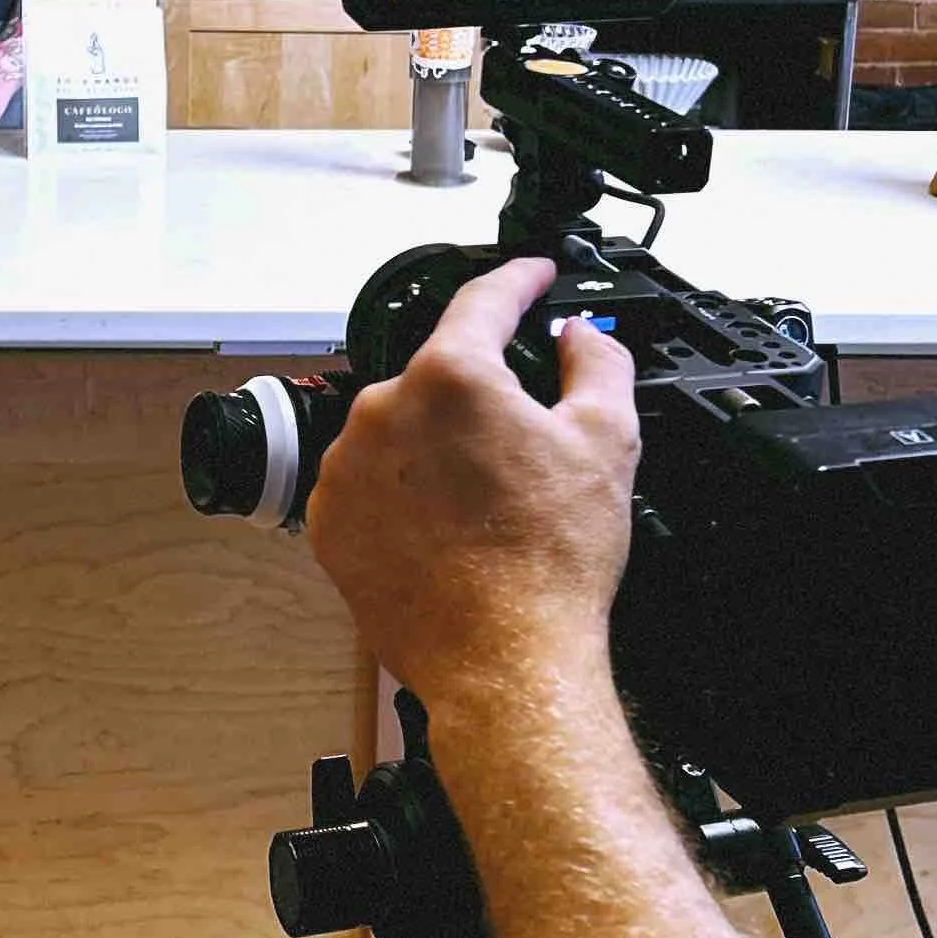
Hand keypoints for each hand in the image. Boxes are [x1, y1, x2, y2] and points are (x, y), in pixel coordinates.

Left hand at [304, 256, 640, 731]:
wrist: (505, 660)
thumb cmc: (547, 565)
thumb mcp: (607, 442)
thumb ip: (598, 364)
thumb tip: (582, 338)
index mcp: (449, 377)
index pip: (484, 301)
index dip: (518, 281)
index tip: (532, 276)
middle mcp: (382, 411)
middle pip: (441, 378)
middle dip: (482, 400)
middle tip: (528, 447)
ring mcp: (347, 468)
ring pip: (401, 433)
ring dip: (438, 452)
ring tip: (488, 508)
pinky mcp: (329, 521)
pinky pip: (370, 485)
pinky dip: (404, 496)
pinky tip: (447, 532)